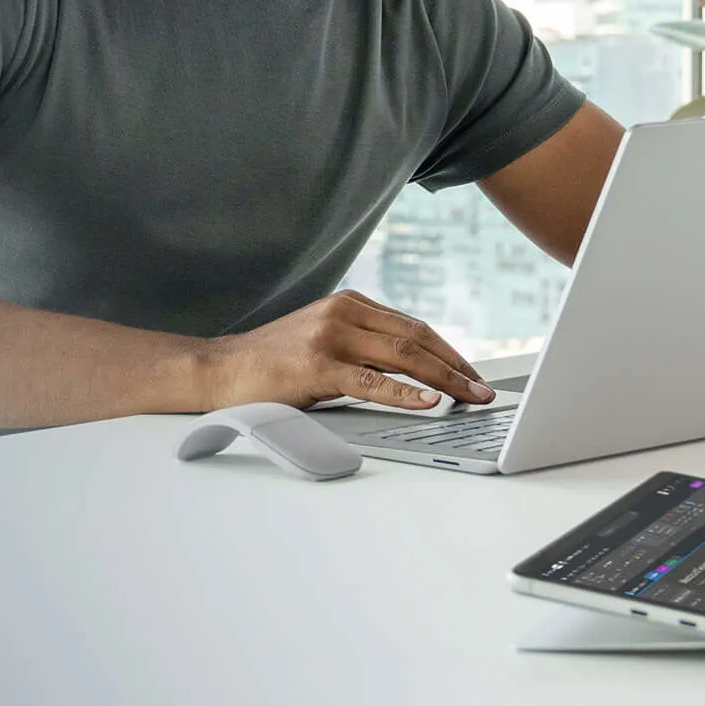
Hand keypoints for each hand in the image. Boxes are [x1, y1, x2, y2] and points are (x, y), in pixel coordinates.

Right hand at [198, 291, 493, 411]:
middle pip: (416, 338)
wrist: (220, 370)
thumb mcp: (323, 340)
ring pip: (403, 356)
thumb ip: (362, 343)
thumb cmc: (272, 364)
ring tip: (471, 397)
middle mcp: (342, 313)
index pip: (414, 326)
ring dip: (445, 379)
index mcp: (348, 303)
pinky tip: (430, 402)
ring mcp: (329, 337)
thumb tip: (414, 369)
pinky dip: (406, 393)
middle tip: (484, 390)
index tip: (474, 374)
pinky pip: (372, 382)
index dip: (450, 352)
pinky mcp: (317, 366)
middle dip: (457, 366)